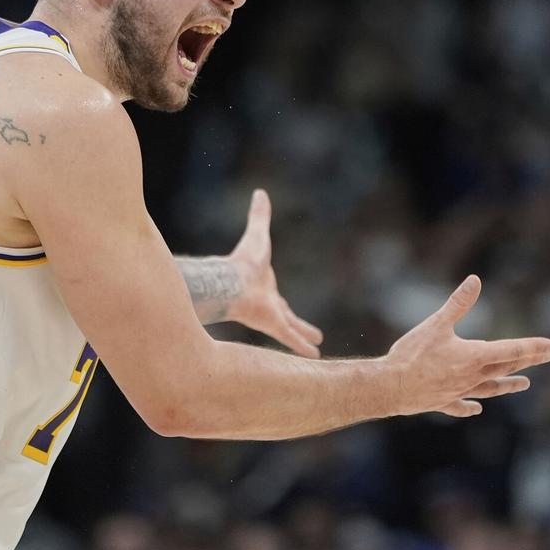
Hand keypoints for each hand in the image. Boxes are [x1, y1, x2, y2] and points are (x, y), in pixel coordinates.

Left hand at [225, 189, 323, 357]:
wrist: (230, 282)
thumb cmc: (242, 261)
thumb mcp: (258, 235)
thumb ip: (259, 216)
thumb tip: (260, 192)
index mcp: (266, 289)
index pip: (279, 300)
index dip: (285, 306)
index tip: (288, 311)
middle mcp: (270, 305)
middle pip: (289, 318)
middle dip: (301, 326)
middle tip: (315, 336)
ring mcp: (272, 317)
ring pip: (292, 330)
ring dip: (303, 338)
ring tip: (318, 351)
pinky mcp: (273, 325)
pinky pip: (291, 338)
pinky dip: (301, 346)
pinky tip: (314, 357)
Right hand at [384, 275, 549, 416]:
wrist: (390, 387)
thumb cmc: (413, 354)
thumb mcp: (436, 323)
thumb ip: (458, 303)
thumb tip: (475, 281)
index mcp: (473, 356)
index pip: (511, 350)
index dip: (533, 347)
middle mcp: (472, 376)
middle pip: (505, 368)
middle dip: (527, 361)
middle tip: (547, 357)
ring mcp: (459, 391)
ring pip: (490, 388)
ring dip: (508, 385)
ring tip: (524, 385)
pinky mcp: (443, 402)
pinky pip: (461, 405)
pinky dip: (470, 406)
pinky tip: (476, 408)